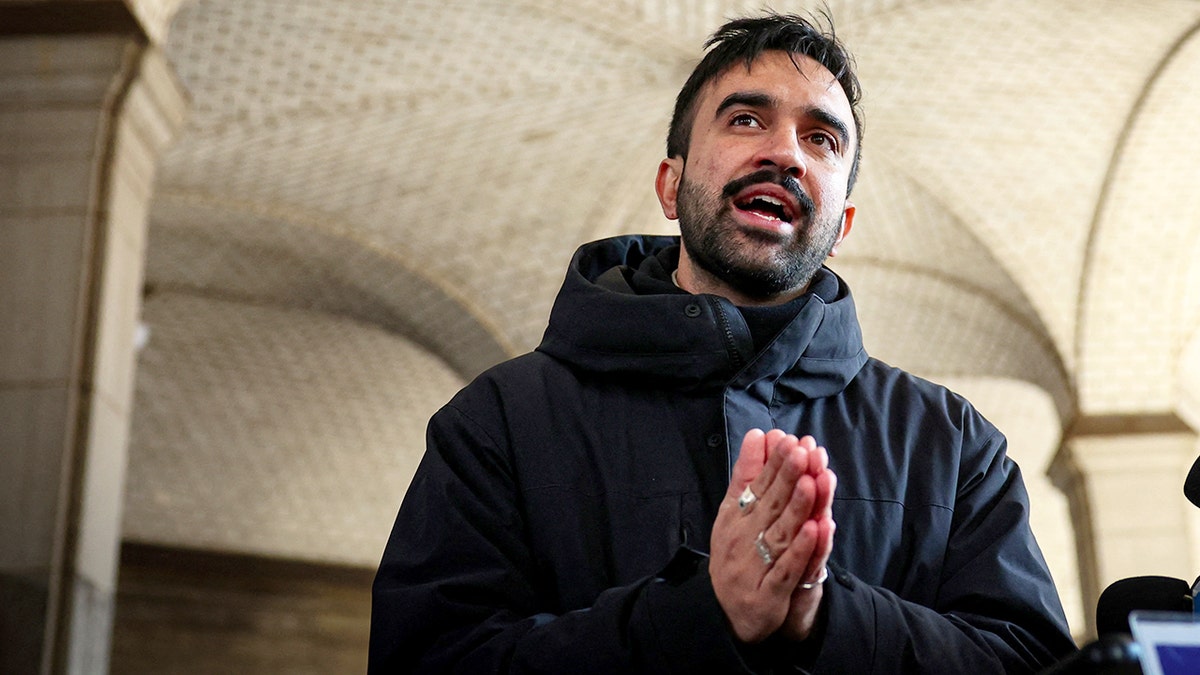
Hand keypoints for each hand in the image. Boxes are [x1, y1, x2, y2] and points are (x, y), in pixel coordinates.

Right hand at [710, 430, 828, 642]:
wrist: (731, 615)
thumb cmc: (738, 555)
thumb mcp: (734, 513)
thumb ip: (747, 475)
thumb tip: (757, 435)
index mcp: (735, 519)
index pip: (757, 486)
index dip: (773, 464)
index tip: (789, 440)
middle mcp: (743, 540)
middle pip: (770, 506)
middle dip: (787, 478)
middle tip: (802, 452)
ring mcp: (755, 567)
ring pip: (780, 534)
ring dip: (796, 509)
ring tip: (811, 483)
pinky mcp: (769, 593)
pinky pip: (787, 569)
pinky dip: (801, 550)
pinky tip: (815, 531)